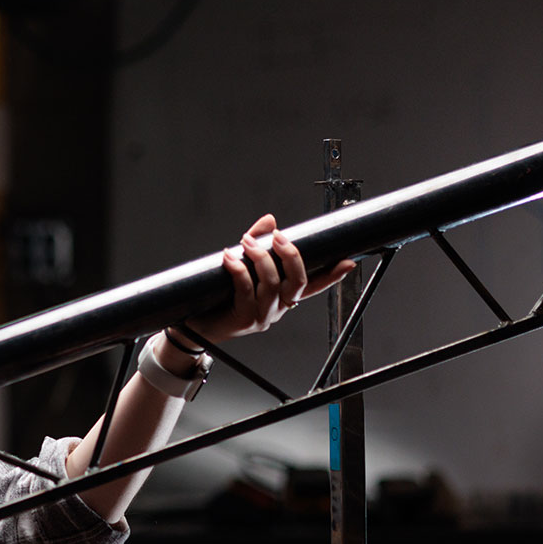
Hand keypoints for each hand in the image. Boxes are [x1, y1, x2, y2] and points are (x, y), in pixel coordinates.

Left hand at [183, 214, 356, 342]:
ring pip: (272, 284)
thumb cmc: (221, 295)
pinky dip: (238, 270)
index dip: (332, 275)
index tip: (347, 261)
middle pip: (298, 282)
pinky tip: (230, 257)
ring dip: (260, 259)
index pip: (313, 286)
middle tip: (279, 237)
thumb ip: (259, 243)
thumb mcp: (242, 265)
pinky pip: (246, 290)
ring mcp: (263, 315)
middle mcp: (278, 308)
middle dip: (292, 256)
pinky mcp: (244, 319)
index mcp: (284, 297)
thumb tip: (270, 220)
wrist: (194, 324)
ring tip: (246, 242)